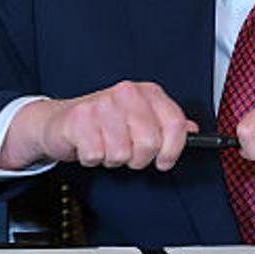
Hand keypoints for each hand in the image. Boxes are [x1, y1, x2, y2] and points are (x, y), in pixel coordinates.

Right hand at [0, 83, 196, 171]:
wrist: (61, 120)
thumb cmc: (104, 122)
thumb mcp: (140, 118)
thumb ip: (167, 123)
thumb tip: (193, 130)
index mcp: (147, 92)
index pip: (175, 123)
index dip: (173, 149)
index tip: (165, 161)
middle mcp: (126, 93)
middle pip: (149, 144)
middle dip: (138, 158)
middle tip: (127, 152)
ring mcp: (102, 105)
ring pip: (122, 154)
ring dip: (113, 159)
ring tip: (105, 145)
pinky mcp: (80, 120)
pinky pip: (96, 156)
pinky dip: (92, 159)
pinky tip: (89, 146)